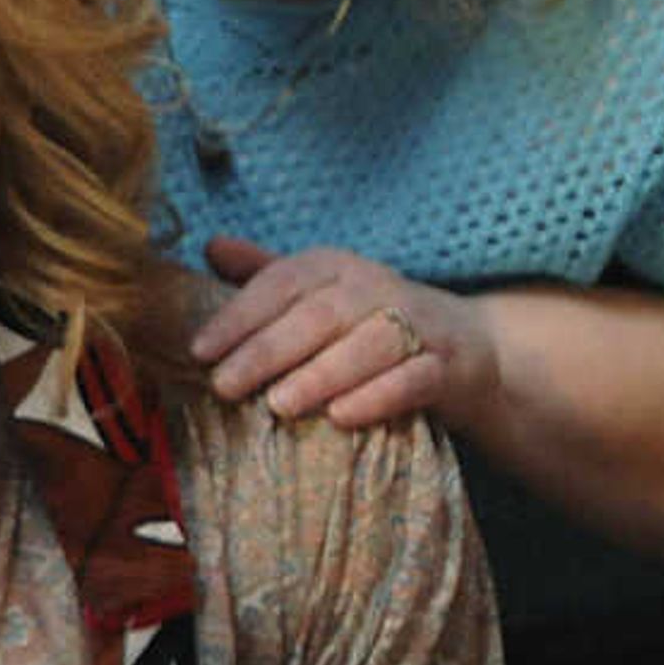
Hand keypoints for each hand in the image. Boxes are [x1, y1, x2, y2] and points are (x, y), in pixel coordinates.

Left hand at [191, 237, 492, 431]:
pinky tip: (341, 418)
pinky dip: (378, 396)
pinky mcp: (449, 364)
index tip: (199, 350)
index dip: (239, 315)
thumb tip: (210, 246)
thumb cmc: (368, 322)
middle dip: (268, 350)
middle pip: (320, 314)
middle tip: (225, 385)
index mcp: (335, 268)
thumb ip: (265, 276)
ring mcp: (418, 324)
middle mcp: (376, 287)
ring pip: (369, 344)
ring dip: (322, 375)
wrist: (464, 346)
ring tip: (278, 405)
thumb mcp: (318, 293)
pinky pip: (415, 378)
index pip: (282, 282)